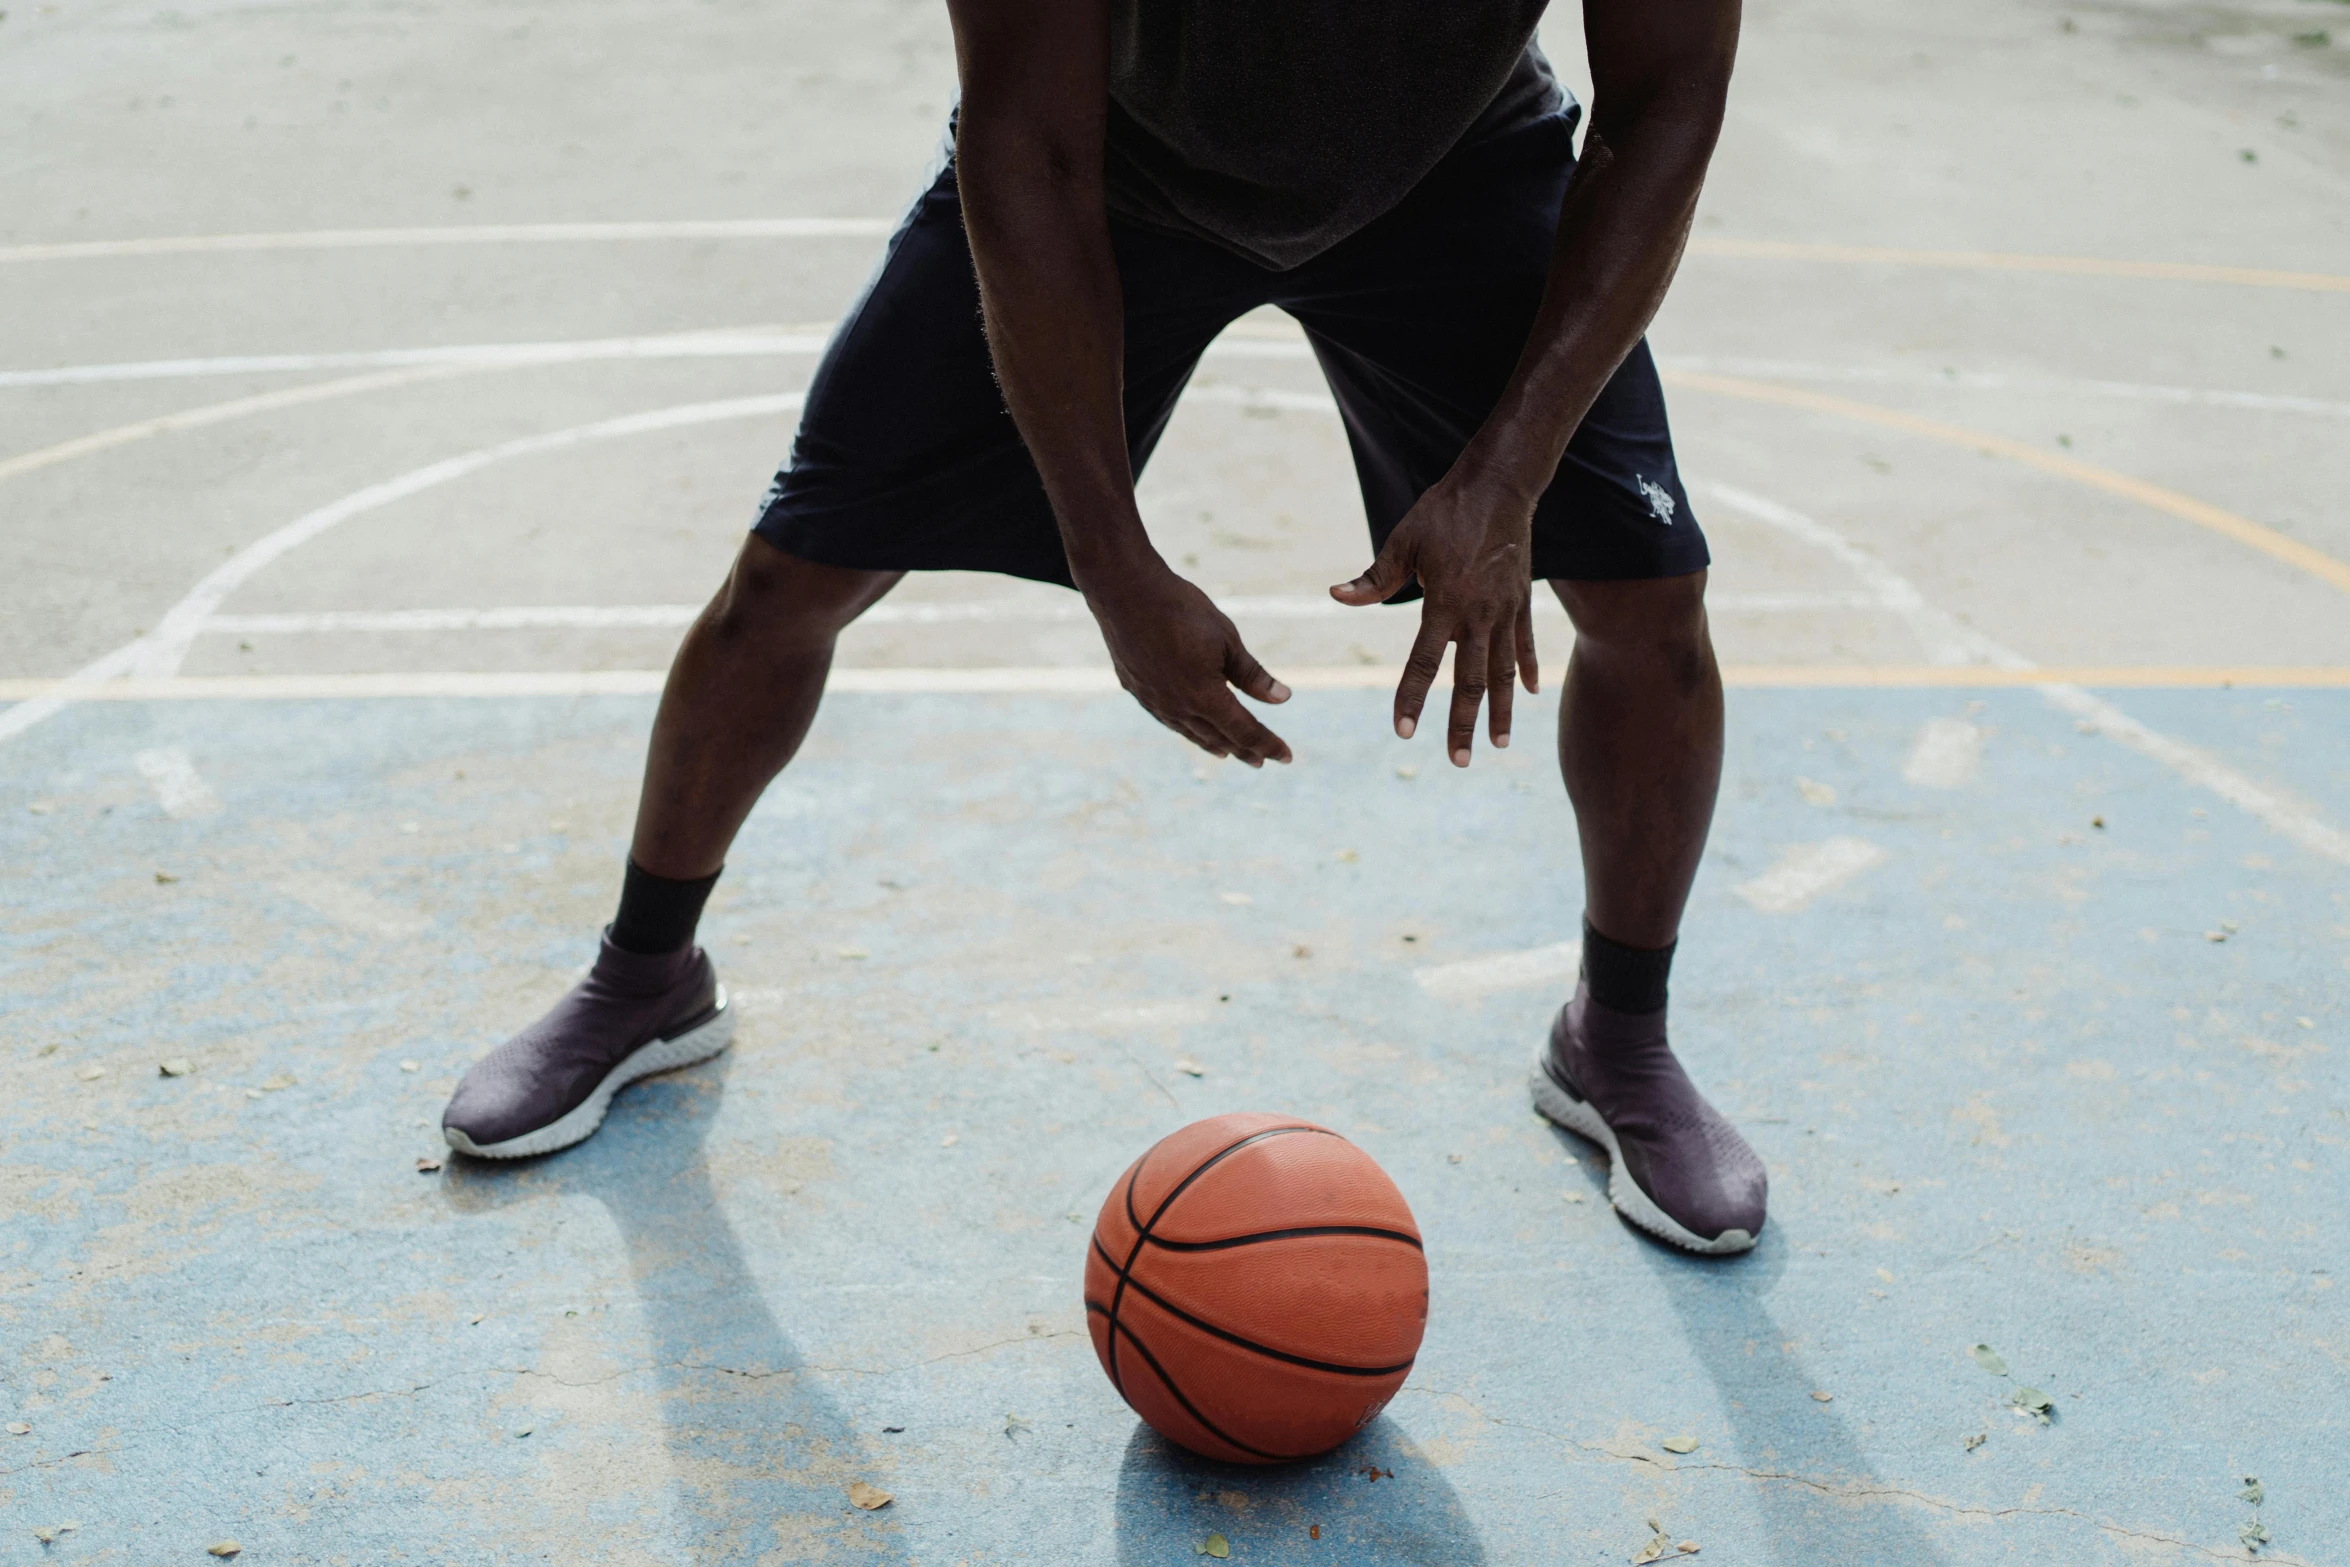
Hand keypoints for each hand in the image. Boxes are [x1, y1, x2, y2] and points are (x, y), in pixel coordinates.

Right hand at [1084, 564, 1292, 765]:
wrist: (1126, 592)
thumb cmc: (1183, 610)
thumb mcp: (1227, 640)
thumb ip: (1253, 675)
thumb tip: (1283, 699)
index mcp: (1205, 696)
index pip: (1245, 731)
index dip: (1268, 744)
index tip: (1286, 757)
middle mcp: (1178, 707)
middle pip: (1219, 737)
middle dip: (1244, 750)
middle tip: (1261, 761)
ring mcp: (1153, 701)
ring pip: (1190, 732)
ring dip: (1213, 743)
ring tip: (1227, 752)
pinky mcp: (1136, 689)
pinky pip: (1166, 718)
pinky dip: (1185, 728)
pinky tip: (1189, 726)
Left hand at [1330, 477, 1538, 765]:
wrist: (1500, 485)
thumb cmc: (1445, 511)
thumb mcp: (1404, 540)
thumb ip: (1374, 577)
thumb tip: (1336, 595)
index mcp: (1444, 602)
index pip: (1424, 662)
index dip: (1412, 699)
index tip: (1404, 732)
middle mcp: (1478, 614)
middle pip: (1470, 681)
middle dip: (1463, 725)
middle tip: (1459, 761)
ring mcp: (1505, 610)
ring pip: (1502, 672)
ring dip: (1501, 711)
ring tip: (1499, 745)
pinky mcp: (1522, 600)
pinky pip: (1525, 644)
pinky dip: (1527, 670)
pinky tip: (1530, 696)